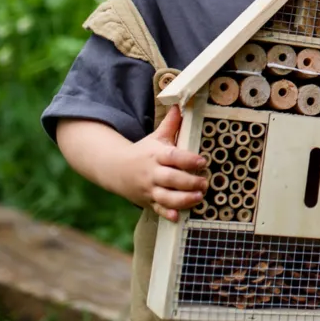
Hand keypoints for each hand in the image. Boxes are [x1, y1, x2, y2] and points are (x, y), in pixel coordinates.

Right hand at [118, 105, 205, 221]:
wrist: (114, 169)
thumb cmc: (143, 151)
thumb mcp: (155, 136)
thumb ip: (171, 124)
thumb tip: (181, 103)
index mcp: (157, 155)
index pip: (173, 157)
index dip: (188, 160)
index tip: (202, 161)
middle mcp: (153, 173)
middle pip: (171, 179)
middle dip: (189, 182)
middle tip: (205, 182)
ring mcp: (149, 189)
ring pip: (165, 197)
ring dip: (182, 199)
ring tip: (199, 198)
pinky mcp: (147, 201)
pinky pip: (157, 209)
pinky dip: (166, 214)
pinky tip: (177, 217)